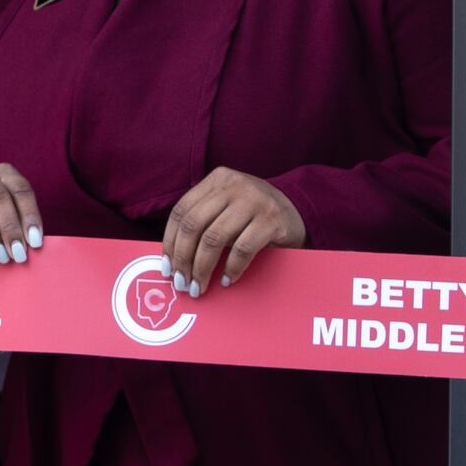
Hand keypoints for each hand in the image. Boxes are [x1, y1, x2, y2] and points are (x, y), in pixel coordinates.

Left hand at [158, 166, 304, 293]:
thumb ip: (204, 220)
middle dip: (183, 259)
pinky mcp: (272, 219)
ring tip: (200, 286)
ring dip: (202, 268)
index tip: (167, 267)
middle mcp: (234, 185)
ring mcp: (254, 200)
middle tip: (182, 282)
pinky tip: (226, 279)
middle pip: (194, 225)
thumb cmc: (253, 215)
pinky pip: (242, 249)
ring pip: (214, 238)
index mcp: (217, 179)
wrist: (298, 210)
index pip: (182, 211)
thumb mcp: (226, 206)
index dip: (170, 241)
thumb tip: (173, 259)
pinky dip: (231, 268)